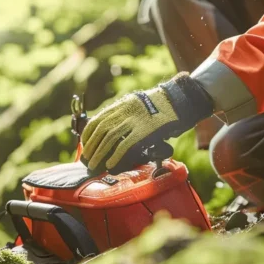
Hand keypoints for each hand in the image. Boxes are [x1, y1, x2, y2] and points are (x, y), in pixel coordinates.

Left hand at [81, 73, 213, 170]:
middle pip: (101, 130)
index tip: (84, 144)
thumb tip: (113, 133)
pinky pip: (125, 145)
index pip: (97, 120)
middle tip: (87, 159)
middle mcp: (125, 111)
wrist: (179, 100)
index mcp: (122, 105)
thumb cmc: (160, 106)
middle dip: (91, 146)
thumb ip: (125, 116)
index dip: (88, 134)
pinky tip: (110, 164)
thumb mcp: (138, 105)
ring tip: (94, 164)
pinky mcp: (144, 130)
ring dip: (99, 153)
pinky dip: (115, 155)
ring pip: (109, 138)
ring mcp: (134, 120)